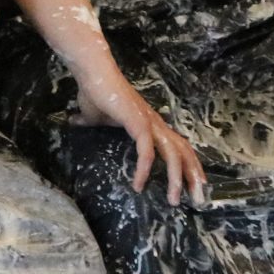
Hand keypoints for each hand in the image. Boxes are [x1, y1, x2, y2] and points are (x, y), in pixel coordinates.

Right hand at [74, 71, 206, 204]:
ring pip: (173, 154)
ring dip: (176, 178)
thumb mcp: (96, 117)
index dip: (191, 164)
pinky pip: (146, 152)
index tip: (196, 184)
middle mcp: (155, 124)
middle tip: (198, 200)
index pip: (180, 146)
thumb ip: (92, 123)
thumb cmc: (95, 92)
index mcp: (151, 124)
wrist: (92, 74)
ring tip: (173, 199)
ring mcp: (148, 123)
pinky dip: (145, 169)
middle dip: (193, 177)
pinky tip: (138, 185)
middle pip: (184, 152)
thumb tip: (75, 123)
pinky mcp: (138, 123)